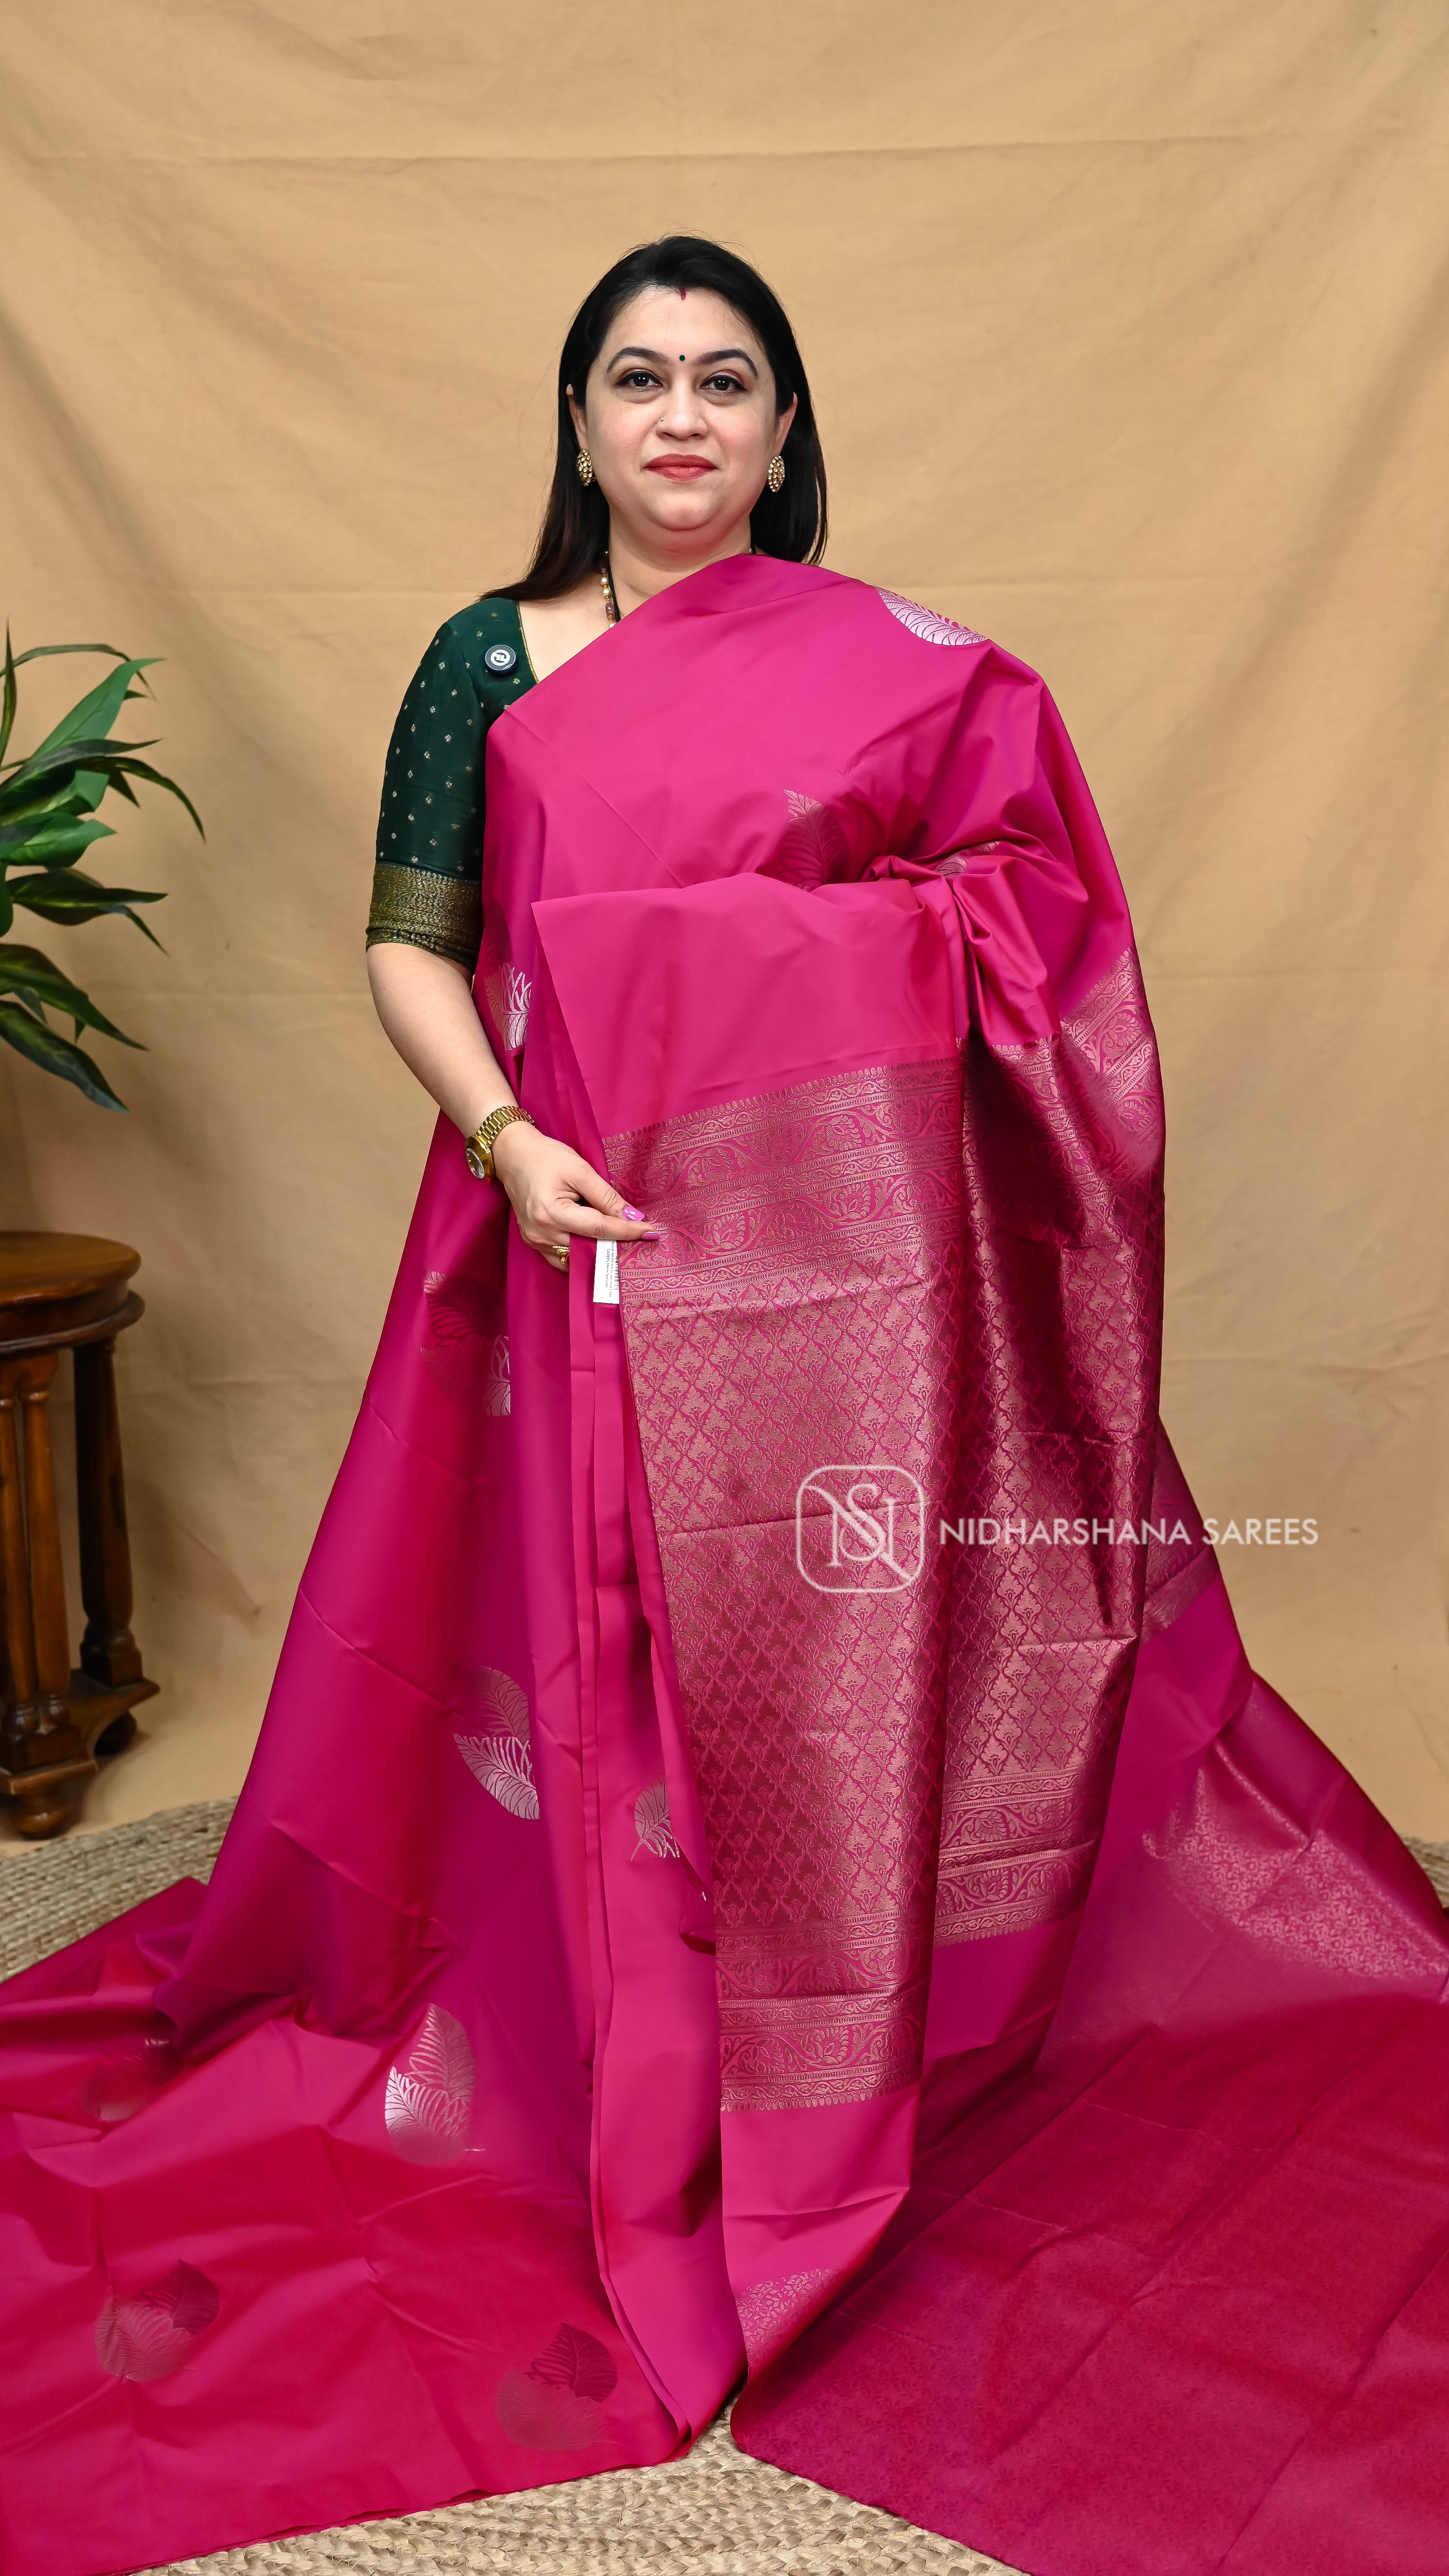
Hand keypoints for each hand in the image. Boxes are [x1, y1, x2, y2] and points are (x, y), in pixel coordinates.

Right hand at [490, 1120, 655, 1272]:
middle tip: (640, 1238)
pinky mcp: (533, 1242)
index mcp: (551, 1212)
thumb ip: (606, 1197)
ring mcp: (535, 1240)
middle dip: (616, 1244)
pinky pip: (562, 1258)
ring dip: (599, 1251)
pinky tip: (597, 1244)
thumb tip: (632, 1218)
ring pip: (576, 1257)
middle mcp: (541, 1233)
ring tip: (621, 1241)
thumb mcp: (580, 1171)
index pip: (598, 1228)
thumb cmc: (546, 1157)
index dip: (627, 1231)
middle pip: (588, 1246)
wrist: (512, 1155)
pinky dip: (581, 1254)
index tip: (651, 1232)